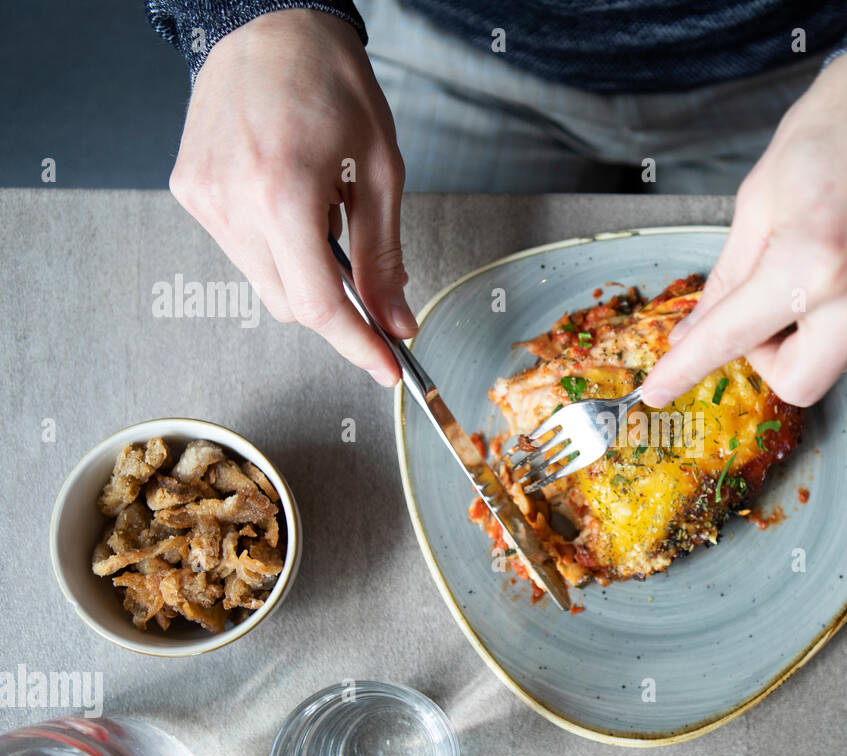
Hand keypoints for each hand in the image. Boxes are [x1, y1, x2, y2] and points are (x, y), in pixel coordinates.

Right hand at [169, 9, 411, 384]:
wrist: (269, 23)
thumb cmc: (332, 83)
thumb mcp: (381, 170)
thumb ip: (386, 256)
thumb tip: (396, 322)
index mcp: (282, 194)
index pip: (320, 305)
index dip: (357, 345)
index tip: (387, 368)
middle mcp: (231, 202)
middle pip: (291, 304)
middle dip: (336, 306)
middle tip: (368, 278)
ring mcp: (202, 198)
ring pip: (264, 282)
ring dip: (303, 270)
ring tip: (321, 208)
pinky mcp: (188, 191)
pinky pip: (241, 250)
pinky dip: (274, 245)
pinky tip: (287, 197)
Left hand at [639, 51, 846, 407]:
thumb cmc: (840, 125)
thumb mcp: (761, 196)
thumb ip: (729, 276)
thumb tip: (696, 330)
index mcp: (811, 262)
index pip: (732, 339)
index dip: (688, 367)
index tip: (659, 389)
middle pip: (800, 384)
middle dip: (770, 356)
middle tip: (767, 309)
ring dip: (821, 329)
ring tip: (830, 261)